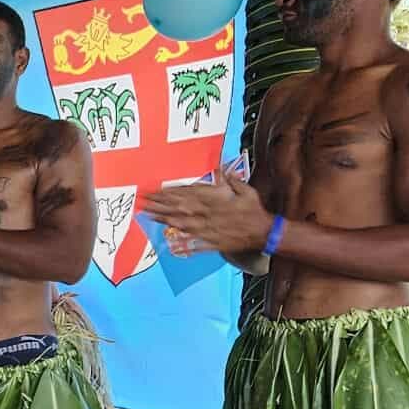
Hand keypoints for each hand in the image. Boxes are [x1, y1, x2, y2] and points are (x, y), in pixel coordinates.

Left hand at [143, 173, 273, 253]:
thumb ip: (230, 179)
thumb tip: (220, 168)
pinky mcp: (210, 240)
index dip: (170, 192)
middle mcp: (209, 213)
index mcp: (216, 199)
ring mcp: (208, 227)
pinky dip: (178, 234)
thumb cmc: (255, 210)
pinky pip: (191, 237)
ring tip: (147, 214)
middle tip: (143, 201)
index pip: (188, 194)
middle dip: (160, 204)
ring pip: (182, 222)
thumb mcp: (245, 190)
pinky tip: (165, 231)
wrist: (264, 232)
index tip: (156, 190)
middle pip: (180, 207)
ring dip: (163, 218)